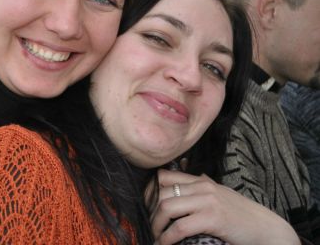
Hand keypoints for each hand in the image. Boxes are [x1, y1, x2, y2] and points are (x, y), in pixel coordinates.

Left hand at [149, 169, 298, 244]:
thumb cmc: (241, 215)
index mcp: (201, 180)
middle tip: (151, 226)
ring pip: (167, 207)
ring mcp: (207, 201)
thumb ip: (202, 187)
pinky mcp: (213, 218)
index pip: (164, 175)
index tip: (147, 207)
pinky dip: (167, 237)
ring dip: (156, 225)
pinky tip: (165, 244)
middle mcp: (202, 186)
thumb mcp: (219, 195)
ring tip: (156, 237)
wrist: (267, 228)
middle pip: (161, 192)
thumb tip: (188, 179)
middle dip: (150, 211)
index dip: (149, 191)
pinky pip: (180, 227)